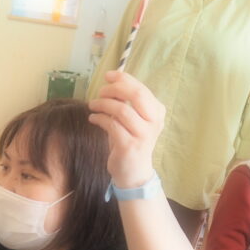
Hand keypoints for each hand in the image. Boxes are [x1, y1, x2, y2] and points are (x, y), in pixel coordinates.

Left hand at [88, 71, 164, 189]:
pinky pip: (112, 125)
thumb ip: (126, 103)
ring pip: (121, 110)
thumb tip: (111, 83)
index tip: (108, 76)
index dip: (124, 79)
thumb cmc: (130, 142)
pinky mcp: (129, 145)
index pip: (141, 88)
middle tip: (100, 91)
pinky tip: (93, 118)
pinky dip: (99, 118)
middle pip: (136, 95)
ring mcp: (143, 134)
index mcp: (157, 111)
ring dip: (103, 104)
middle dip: (115, 89)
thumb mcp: (131, 120)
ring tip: (92, 105)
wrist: (133, 173)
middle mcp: (154, 122)